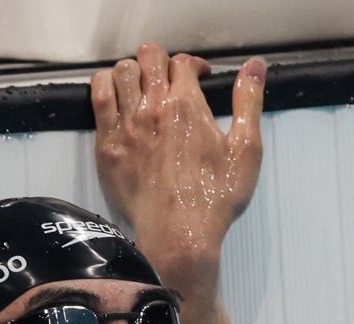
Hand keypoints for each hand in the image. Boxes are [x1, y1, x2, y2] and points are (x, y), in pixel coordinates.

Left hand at [91, 43, 265, 301]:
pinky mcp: (108, 145)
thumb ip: (249, 102)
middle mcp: (153, 109)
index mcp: (187, 106)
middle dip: (162, 60)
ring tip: (143, 84)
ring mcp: (126, 126)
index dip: (193, 65)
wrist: (178, 234)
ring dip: (133, 70)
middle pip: (149, 58)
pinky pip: (98, 98)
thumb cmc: (214, 199)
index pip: (183, 63)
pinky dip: (105, 86)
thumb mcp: (246, 150)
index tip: (199, 77)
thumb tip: (255, 67)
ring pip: (120, 72)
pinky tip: (115, 93)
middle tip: (170, 77)